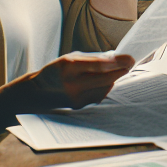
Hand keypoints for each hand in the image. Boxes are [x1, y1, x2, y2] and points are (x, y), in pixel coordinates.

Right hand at [16, 52, 134, 111]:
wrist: (36, 93)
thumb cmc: (57, 71)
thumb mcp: (71, 58)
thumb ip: (93, 59)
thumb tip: (118, 59)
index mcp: (68, 67)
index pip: (98, 65)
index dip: (117, 62)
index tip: (130, 58)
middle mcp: (72, 84)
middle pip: (106, 78)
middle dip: (121, 70)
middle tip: (130, 63)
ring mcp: (75, 98)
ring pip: (105, 87)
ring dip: (112, 78)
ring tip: (111, 71)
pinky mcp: (79, 107)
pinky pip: (99, 95)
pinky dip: (104, 87)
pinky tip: (100, 82)